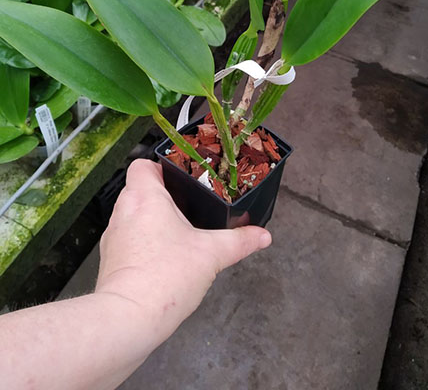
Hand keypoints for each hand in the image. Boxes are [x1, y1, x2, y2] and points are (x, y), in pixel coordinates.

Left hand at [95, 159, 271, 349]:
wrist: (129, 318)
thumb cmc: (165, 276)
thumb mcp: (212, 254)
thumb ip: (240, 241)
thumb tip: (262, 235)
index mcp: (144, 196)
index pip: (143, 164)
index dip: (161, 167)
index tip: (182, 179)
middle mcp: (123, 211)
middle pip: (140, 189)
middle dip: (164, 197)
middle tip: (189, 207)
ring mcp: (113, 236)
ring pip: (133, 215)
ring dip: (153, 220)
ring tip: (179, 233)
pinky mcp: (111, 260)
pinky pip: (128, 240)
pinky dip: (143, 243)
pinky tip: (164, 259)